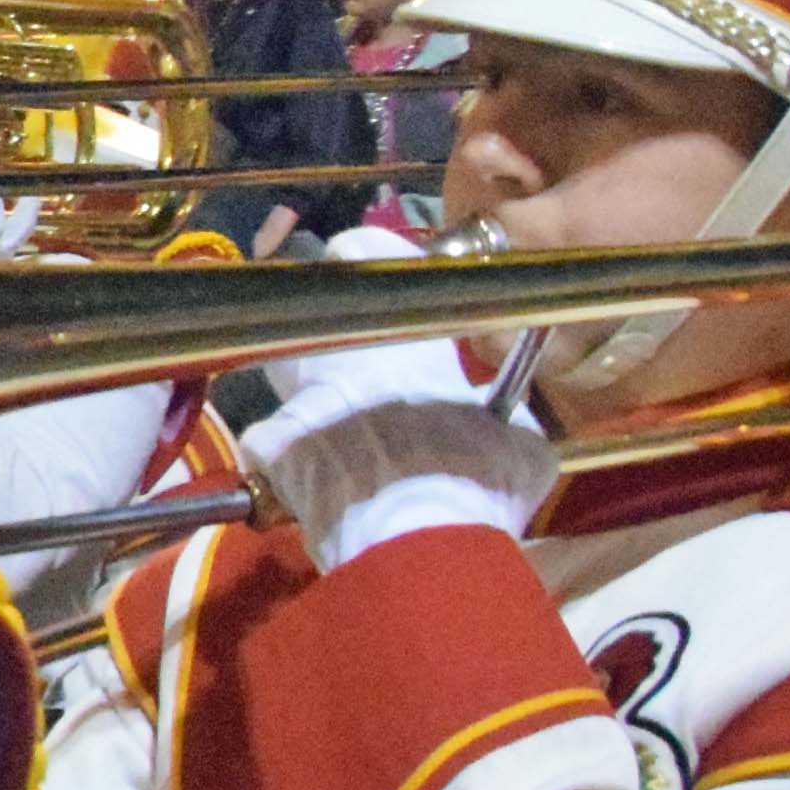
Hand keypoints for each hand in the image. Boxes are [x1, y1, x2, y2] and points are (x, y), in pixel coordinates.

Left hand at [241, 263, 547, 569]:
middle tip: (353, 368)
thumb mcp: (521, 446)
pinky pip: (267, 440)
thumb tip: (508, 424)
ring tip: (333, 430)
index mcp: (409, 336)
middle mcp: (344, 351)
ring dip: (306, 396)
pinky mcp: (269, 445)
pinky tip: (306, 482)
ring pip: (282, 371)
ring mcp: (299, 397)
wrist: (418, 540)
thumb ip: (506, 418)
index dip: (361, 255)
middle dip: (325, 334)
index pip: (362, 249)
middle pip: (309, 311)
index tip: (367, 270)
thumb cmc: (479, 485)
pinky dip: (283, 457)